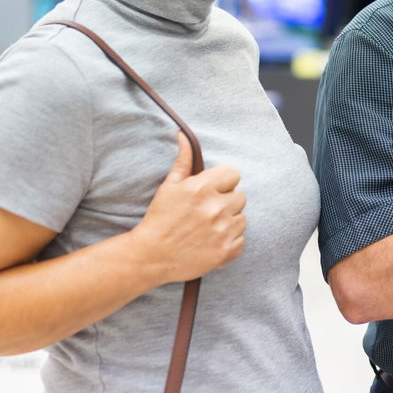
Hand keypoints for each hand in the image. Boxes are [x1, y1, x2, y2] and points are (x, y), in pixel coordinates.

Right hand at [130, 131, 246, 283]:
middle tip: (207, 212)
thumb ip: (183, 160)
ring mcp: (223, 231)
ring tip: (207, 228)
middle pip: (240, 196)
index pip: (233, 174)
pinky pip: (241, 239)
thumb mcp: (169, 186)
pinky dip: (229, 241)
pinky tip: (211, 242)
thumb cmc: (160, 219)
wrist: (151, 257)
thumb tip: (183, 135)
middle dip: (226, 202)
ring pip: (241, 218)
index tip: (211, 191)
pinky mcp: (227, 251)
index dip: (223, 182)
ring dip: (229, 222)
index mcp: (202, 188)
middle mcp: (216, 208)